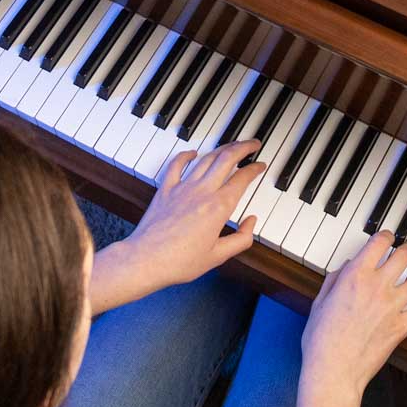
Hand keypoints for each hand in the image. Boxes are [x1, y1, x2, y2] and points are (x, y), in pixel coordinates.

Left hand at [90, 141, 263, 310]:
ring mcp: (183, 188)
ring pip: (206, 158)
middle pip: (226, 158)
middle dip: (243, 147)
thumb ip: (241, 239)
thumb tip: (251, 222)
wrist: (146, 260)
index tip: (260, 166)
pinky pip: (176, 164)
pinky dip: (186, 155)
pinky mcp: (166, 189)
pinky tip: (193, 153)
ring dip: (221, 148)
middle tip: (253, 144)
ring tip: (231, 146)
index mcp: (219, 208)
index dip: (254, 169)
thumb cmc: (180, 262)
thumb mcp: (218, 256)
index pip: (242, 179)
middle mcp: (202, 192)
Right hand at [301, 232, 406, 404]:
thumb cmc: (321, 340)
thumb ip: (334, 280)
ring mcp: (393, 306)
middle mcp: (377, 286)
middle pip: (404, 256)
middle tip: (406, 250)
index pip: (379, 242)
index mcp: (355, 275)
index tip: (387, 237)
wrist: (334, 370)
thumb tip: (346, 267)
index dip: (386, 236)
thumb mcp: (320, 302)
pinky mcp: (402, 327)